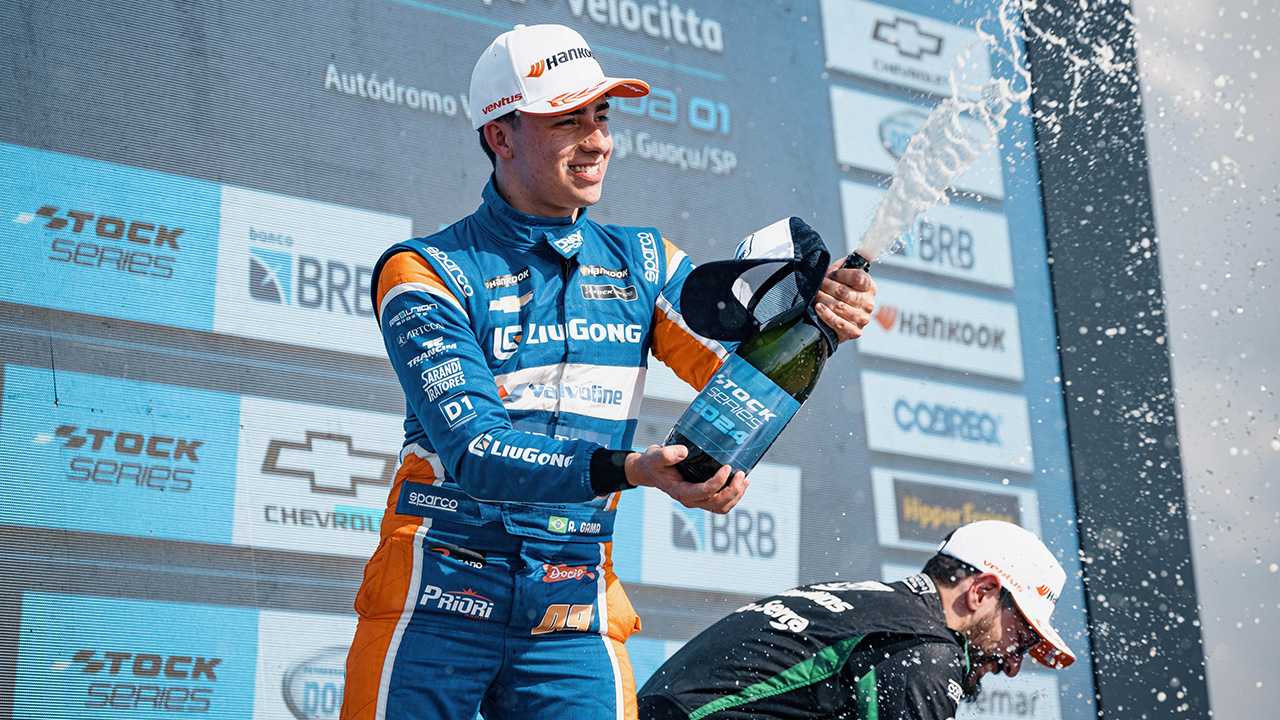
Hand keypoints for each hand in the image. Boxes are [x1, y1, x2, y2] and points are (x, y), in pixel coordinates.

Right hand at [624, 445, 748, 513]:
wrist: (650, 470)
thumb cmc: (653, 463)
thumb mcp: (655, 456)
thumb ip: (666, 454)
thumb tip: (683, 451)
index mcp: (681, 492)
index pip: (704, 492)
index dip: (718, 482)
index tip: (727, 467)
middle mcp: (690, 500)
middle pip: (717, 503)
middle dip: (733, 491)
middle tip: (741, 474)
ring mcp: (697, 500)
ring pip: (722, 506)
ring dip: (736, 495)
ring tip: (744, 479)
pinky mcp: (703, 496)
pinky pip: (721, 502)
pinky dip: (734, 495)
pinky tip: (740, 482)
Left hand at [813, 258, 875, 342]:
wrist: (834, 318)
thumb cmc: (838, 293)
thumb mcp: (843, 275)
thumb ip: (849, 262)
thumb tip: (857, 250)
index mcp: (869, 287)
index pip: (858, 277)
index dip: (841, 274)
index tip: (830, 274)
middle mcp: (868, 303)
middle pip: (845, 292)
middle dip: (827, 287)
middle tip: (818, 284)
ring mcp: (862, 319)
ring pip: (840, 306)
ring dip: (823, 299)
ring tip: (815, 295)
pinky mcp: (854, 332)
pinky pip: (839, 323)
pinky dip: (826, 315)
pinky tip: (818, 307)